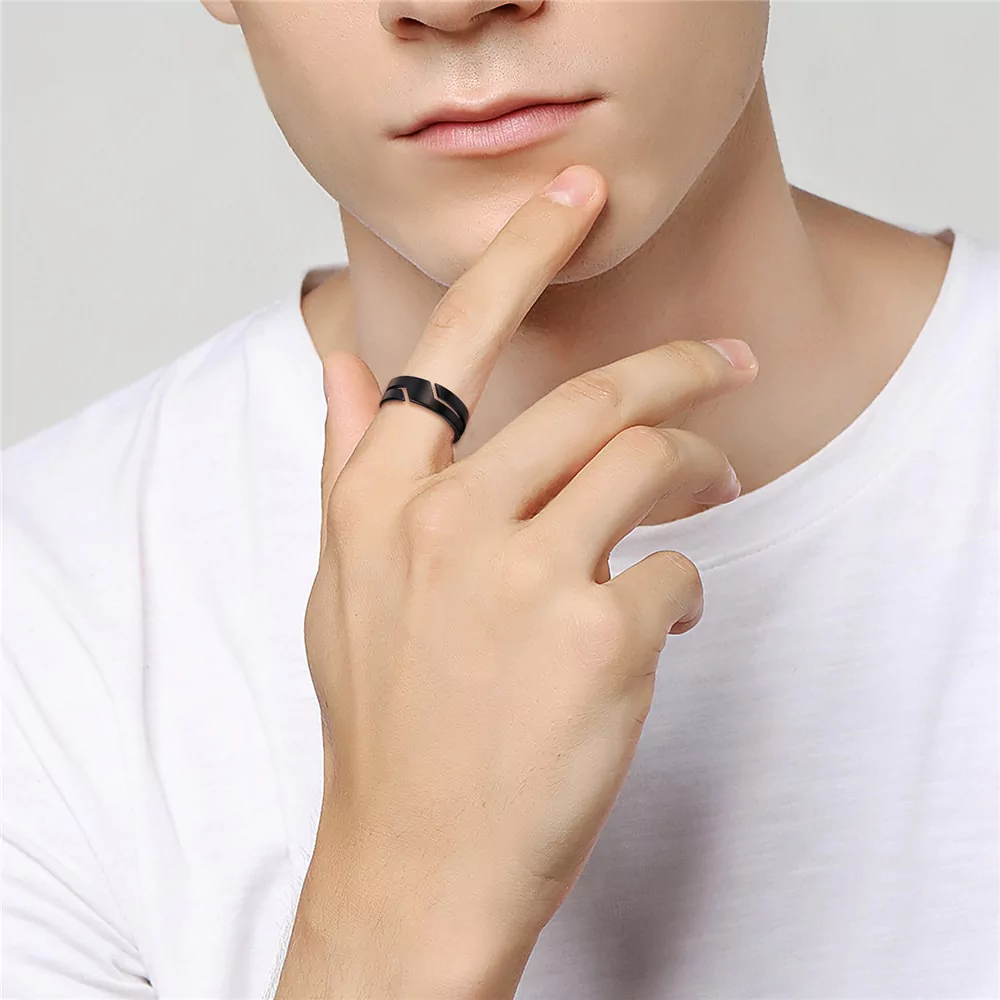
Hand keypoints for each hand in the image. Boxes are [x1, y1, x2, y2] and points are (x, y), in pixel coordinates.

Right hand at [303, 164, 757, 992]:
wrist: (419, 860)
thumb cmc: (385, 725)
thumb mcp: (339, 587)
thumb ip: (345, 465)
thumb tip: (339, 362)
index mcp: (380, 500)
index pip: (451, 338)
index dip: (519, 253)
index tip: (571, 194)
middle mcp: (448, 521)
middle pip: (590, 396)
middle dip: (676, 365)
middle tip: (724, 360)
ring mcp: (524, 576)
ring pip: (648, 463)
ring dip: (699, 465)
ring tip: (715, 483)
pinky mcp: (600, 638)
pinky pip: (676, 572)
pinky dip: (682, 588)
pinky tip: (660, 623)